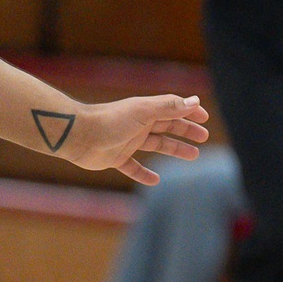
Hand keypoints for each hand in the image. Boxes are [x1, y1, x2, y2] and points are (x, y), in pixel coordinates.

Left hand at [54, 94, 210, 184]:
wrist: (78, 135)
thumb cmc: (111, 120)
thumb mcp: (144, 112)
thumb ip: (170, 107)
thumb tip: (196, 101)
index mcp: (146, 110)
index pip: (173, 108)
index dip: (189, 111)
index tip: (205, 118)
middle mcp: (138, 124)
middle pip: (168, 126)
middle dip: (186, 131)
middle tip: (203, 138)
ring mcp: (128, 141)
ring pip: (157, 145)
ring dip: (174, 149)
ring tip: (193, 156)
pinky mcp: (116, 158)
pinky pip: (134, 167)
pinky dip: (144, 173)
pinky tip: (155, 181)